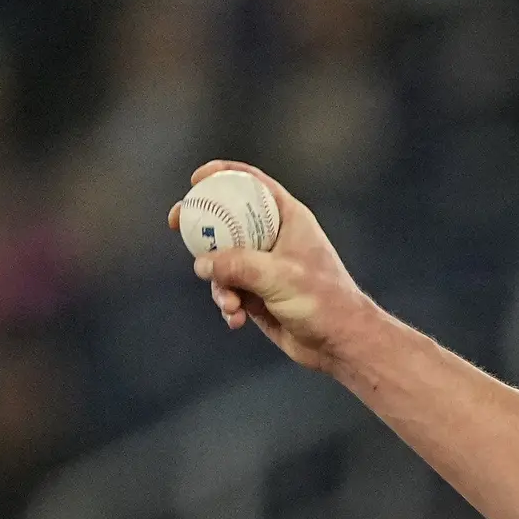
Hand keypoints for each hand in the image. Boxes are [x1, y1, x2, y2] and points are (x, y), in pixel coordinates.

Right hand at [168, 162, 371, 372]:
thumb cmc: (324, 302)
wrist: (341, 344)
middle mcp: (274, 238)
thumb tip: (201, 264)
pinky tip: (235, 320)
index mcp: (288, 218)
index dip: (222, 174)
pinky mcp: (257, 294)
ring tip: (231, 304)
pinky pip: (228, 290)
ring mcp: (264, 266)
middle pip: (227, 219)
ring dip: (219, 283)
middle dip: (201, 225)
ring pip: (222, 261)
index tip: (194, 180)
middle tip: (177, 225)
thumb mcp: (279, 276)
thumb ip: (238, 265)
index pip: (252, 183)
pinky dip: (227, 304)